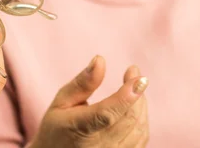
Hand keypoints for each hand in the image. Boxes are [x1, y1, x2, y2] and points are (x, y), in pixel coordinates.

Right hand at [29, 56, 149, 147]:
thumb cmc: (58, 128)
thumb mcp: (61, 102)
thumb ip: (82, 83)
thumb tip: (100, 60)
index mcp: (79, 129)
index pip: (106, 114)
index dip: (126, 97)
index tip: (140, 78)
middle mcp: (98, 146)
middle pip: (129, 117)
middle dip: (136, 92)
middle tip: (133, 72)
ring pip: (139, 127)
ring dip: (140, 104)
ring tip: (132, 88)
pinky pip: (141, 138)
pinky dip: (141, 119)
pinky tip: (133, 108)